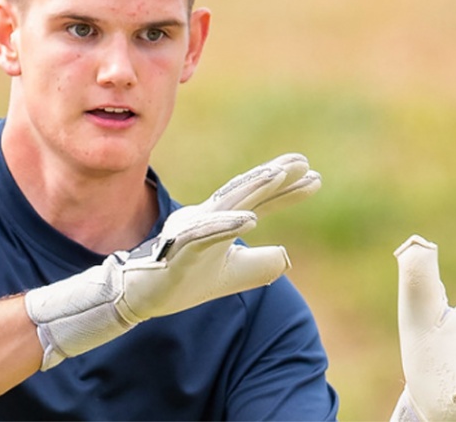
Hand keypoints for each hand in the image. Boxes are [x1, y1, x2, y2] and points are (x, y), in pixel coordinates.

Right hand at [25, 153, 320, 369]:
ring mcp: (192, 230)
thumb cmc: (185, 279)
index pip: (259, 202)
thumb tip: (287, 255)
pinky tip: (250, 219)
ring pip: (225, 204)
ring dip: (252, 189)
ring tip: (278, 176)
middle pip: (245, 192)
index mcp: (219, 221)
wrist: (141, 295)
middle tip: (302, 162)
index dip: (286, 191)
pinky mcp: (180, 248)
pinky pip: (205, 234)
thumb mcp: (233, 275)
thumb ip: (260, 264)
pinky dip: (226, 225)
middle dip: (273, 177)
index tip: (314, 178)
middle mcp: (207, 217)